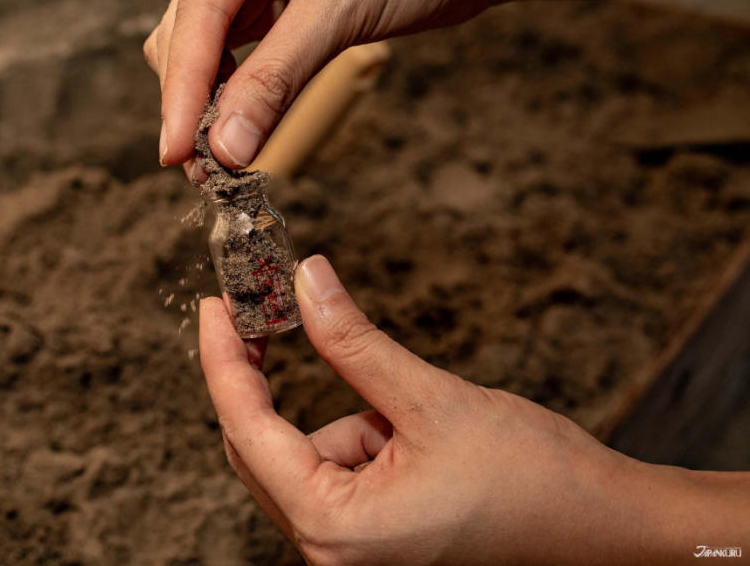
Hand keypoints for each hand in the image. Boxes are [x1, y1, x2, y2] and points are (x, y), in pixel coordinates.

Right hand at [144, 0, 504, 173]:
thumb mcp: (341, 8)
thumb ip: (278, 75)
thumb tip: (229, 148)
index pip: (196, 13)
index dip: (183, 90)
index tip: (175, 153)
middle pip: (188, 34)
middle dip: (195, 103)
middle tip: (207, 171)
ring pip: (208, 50)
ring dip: (214, 106)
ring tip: (225, 163)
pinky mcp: (280, 6)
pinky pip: (244, 57)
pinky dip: (243, 96)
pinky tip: (248, 130)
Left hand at [199, 255, 749, 564]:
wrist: (604, 529)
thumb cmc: (533, 480)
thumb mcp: (431, 399)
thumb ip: (354, 341)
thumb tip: (305, 279)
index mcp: (336, 531)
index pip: (247, 430)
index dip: (223, 360)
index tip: (213, 305)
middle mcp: (330, 553)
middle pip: (260, 448)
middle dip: (267, 379)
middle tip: (265, 311)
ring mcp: (347, 550)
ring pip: (301, 456)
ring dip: (341, 415)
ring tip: (413, 417)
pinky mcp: (367, 538)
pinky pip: (332, 470)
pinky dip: (355, 435)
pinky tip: (412, 436)